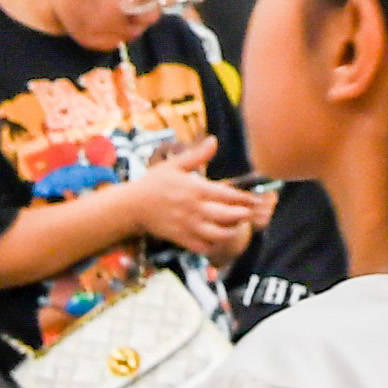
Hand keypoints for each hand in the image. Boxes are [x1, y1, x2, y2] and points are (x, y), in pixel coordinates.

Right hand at [128, 162, 265, 254]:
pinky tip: (218, 237)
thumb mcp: (174, 164)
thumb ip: (197, 155)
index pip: (227, 195)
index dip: (245, 198)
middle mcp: (194, 209)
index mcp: (195, 189)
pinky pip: (204, 246)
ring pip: (219, 234)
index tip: (255, 199)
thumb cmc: (154, 183)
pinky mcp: (181, 239)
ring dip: (232, 231)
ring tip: (236, 225)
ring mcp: (188, 226)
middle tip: (249, 212)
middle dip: (243, 215)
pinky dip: (215, 244)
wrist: (132, 206)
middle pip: (228, 216)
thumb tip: (214, 140)